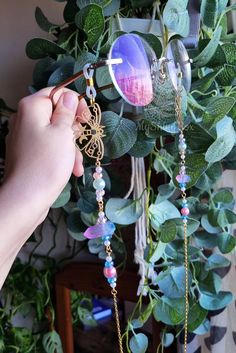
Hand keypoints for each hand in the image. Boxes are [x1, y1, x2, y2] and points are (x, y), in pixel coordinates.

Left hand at [4, 87, 89, 218]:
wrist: (26, 198)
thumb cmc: (47, 163)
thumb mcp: (63, 133)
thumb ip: (67, 111)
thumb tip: (69, 97)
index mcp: (31, 107)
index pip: (56, 92)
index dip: (75, 102)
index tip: (86, 118)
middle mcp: (24, 119)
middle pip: (56, 114)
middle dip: (73, 130)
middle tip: (80, 142)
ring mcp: (24, 137)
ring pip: (54, 133)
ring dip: (70, 147)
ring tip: (76, 165)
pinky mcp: (27, 154)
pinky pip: (47, 147)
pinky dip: (60, 156)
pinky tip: (71, 171)